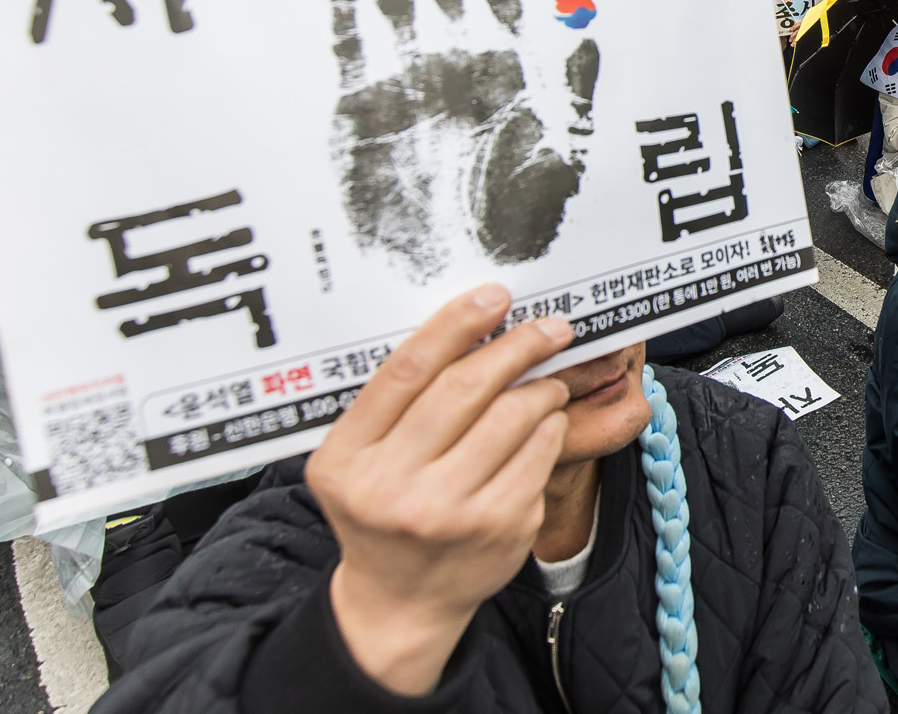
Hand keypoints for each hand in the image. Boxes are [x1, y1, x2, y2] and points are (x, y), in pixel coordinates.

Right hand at [310, 285, 572, 696]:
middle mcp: (393, 487)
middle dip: (516, 347)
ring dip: (540, 387)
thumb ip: (393, 404)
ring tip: (548, 380)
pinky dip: (550, 426)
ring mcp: (448, 512)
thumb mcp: (357, 459)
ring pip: (512, 417)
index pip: (406, 372)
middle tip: (550, 328)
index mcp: (347, 459)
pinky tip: (546, 421)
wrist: (399, 600)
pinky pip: (539, 454)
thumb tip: (465, 327)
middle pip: (465, 389)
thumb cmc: (382, 510)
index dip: (455, 325)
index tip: (494, 297)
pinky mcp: (498, 528)